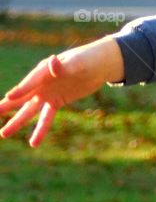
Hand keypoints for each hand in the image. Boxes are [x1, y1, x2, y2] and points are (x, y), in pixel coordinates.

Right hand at [0, 37, 122, 147]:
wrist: (99, 65)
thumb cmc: (87, 59)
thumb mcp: (77, 62)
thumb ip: (63, 66)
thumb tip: (52, 61)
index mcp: (45, 70)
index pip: (31, 81)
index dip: (21, 89)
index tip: (9, 97)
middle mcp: (42, 82)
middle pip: (22, 96)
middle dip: (7, 105)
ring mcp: (48, 93)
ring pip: (30, 110)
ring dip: (17, 121)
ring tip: (3, 134)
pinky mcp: (56, 101)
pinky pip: (46, 117)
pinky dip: (40, 130)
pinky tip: (33, 143)